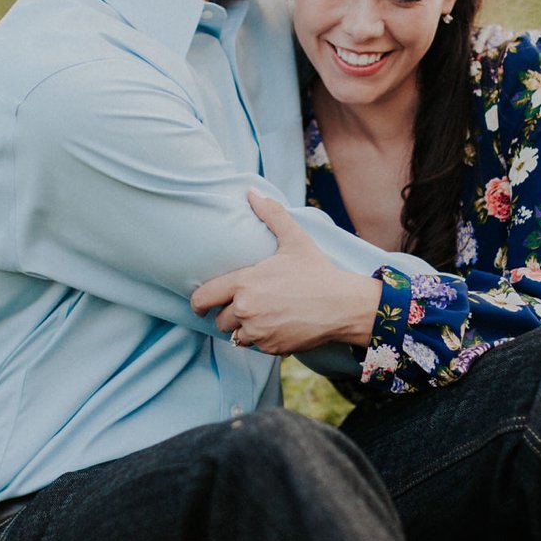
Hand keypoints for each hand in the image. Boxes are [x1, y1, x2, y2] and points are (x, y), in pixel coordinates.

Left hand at [189, 191, 381, 354]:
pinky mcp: (271, 348)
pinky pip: (256, 346)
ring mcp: (259, 332)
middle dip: (228, 315)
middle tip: (243, 307)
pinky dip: (262, 339)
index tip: (200, 306)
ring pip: (236, 336)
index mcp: (245, 283)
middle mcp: (246, 310)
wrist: (342, 305)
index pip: (204, 298)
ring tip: (260, 318)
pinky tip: (277, 326)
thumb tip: (252, 191)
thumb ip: (271, 214)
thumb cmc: (316, 271)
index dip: (198, 303)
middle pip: (220, 320)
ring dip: (243, 329)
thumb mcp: (294, 239)